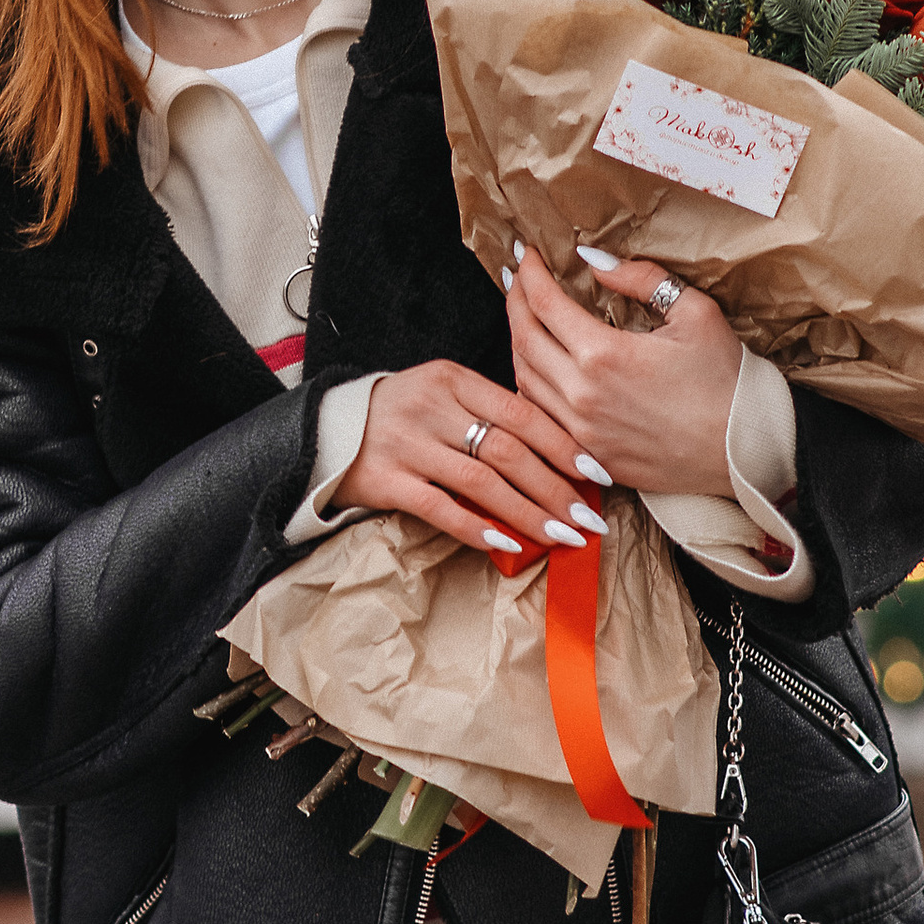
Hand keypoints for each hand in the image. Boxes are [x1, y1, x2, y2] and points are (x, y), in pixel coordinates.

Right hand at [328, 357, 605, 565]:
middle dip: (555, 488)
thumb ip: (489, 414)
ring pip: (480, 482)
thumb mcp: (443, 395)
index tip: (597, 474)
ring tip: (561, 536)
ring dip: (527, 512)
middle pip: (507, 450)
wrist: (326, 428)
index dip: (564, 445)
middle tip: (590, 518)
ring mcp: (406, 443)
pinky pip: (439, 507)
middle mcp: (430, 407)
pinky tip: (506, 544)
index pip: (521, 413)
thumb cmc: (403, 414)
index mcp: (452, 379)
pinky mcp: (384, 479)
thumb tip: (557, 455)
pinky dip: (476, 527)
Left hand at [504, 247, 741, 502]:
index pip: (543, 302)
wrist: (744, 453)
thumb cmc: (726, 382)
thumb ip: (642, 280)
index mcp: (603, 354)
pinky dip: (531, 383)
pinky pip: (541, 414)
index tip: (525, 252)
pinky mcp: (588, 455)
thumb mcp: (695, 313)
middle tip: (517, 277)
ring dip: (517, 341)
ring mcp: (580, 430)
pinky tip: (538, 366)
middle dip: (514, 300)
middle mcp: (580, 394)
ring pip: (523, 378)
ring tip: (523, 316)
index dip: (529, 271)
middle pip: (522, 338)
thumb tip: (595, 261)